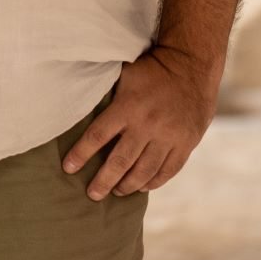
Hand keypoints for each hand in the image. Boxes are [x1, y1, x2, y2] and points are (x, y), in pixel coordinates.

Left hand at [61, 45, 218, 197]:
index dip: (81, 154)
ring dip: (128, 185)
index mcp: (128, 106)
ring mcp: (169, 136)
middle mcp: (147, 125)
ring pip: (144, 171)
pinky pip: (168, 170)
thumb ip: (107, 94)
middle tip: (92, 194)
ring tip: (117, 192)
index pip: (97, 136)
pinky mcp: (186, 143)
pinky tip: (143, 187)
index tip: (68, 168)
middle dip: (103, 181)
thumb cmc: (151, 69)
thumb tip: (77, 100)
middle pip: (120, 161)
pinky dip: (154, 182)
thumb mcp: (125, 74)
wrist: (191, 65)